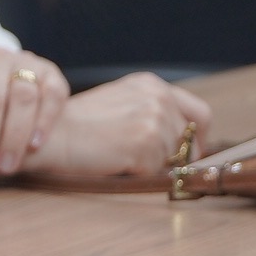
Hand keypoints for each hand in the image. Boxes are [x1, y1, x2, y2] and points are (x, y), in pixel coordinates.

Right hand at [23, 73, 214, 180]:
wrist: (56, 133)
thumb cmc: (82, 123)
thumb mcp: (122, 102)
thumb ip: (153, 111)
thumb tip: (188, 142)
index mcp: (152, 84)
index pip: (199, 113)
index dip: (199, 138)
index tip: (190, 152)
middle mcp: (158, 97)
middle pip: (187, 140)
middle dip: (170, 154)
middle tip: (139, 157)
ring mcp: (154, 119)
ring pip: (172, 157)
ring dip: (150, 162)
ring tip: (119, 152)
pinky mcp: (146, 142)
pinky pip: (156, 170)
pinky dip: (138, 172)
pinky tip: (115, 159)